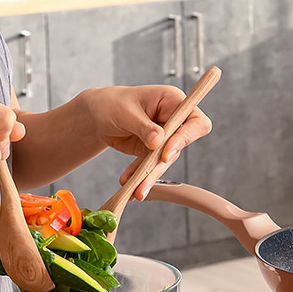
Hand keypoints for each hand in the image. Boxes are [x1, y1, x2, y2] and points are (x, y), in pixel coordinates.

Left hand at [78, 85, 212, 199]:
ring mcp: (164, 137)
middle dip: (161, 165)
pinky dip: (139, 176)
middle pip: (179, 146)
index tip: (165, 153)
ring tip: (136, 190)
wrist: (98, 114)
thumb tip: (159, 142)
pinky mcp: (153, 151)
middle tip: (145, 181)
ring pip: (164, 161)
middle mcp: (173, 120)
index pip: (195, 122)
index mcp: (173, 101)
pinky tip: (128, 184)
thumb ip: (143, 126)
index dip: (185, 138)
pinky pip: (150, 167)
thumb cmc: (113, 103)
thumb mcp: (126, 112)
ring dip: (149, 176)